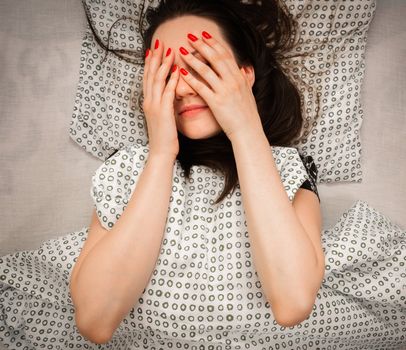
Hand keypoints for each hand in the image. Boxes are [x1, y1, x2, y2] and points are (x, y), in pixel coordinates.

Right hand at [143, 39, 179, 158]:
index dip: (150, 63)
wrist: (160, 153)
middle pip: (150, 75)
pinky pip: (167, 93)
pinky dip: (172, 80)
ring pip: (157, 80)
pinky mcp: (163, 112)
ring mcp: (154, 106)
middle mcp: (149, 102)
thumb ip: (163, 105)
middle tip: (160, 43)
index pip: (147, 78)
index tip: (154, 50)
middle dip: (155, 58)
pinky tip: (177, 71)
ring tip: (169, 51)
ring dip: (163, 64)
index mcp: (148, 102)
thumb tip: (167, 95)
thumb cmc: (164, 137)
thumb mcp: (162, 118)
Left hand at [177, 31, 262, 140]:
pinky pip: (201, 88)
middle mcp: (233, 82)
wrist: (248, 131)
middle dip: (202, 45)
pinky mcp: (217, 103)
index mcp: (240, 78)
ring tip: (183, 51)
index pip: (226, 55)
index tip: (204, 35)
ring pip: (206, 71)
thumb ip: (245, 79)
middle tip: (190, 36)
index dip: (214, 43)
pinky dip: (191, 79)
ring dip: (193, 59)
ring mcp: (225, 92)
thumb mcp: (249, 93)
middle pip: (216, 58)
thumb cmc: (247, 115)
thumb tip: (243, 69)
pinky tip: (182, 72)